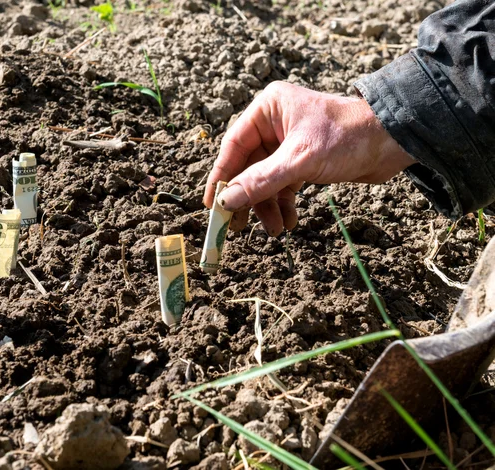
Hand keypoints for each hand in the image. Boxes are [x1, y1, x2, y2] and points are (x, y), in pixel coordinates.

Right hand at [203, 82, 415, 235]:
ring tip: (275, 230)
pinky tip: (289, 221)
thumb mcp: (299, 160)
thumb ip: (261, 181)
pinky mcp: (302, 160)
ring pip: (265, 180)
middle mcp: (274, 123)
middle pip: (248, 167)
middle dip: (247, 198)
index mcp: (268, 109)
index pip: (234, 146)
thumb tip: (226, 201)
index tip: (211, 204)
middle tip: (237, 226)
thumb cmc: (348, 137)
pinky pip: (283, 185)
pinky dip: (284, 204)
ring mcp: (288, 143)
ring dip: (268, 206)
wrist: (393, 141)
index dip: (221, 177)